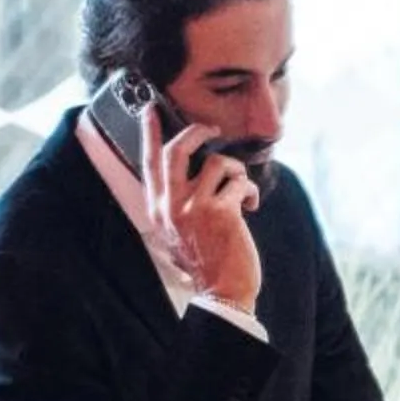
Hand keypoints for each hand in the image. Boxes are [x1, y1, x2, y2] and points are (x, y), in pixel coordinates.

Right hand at [142, 107, 262, 315]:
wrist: (222, 292)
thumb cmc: (205, 262)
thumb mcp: (176, 233)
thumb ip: (175, 204)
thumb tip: (193, 172)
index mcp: (156, 210)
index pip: (149, 163)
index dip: (150, 133)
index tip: (150, 109)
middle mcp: (169, 206)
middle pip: (175, 150)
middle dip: (195, 132)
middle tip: (210, 128)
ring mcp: (193, 208)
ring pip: (215, 162)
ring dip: (235, 170)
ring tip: (239, 188)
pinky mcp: (220, 212)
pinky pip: (238, 182)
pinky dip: (249, 190)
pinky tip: (250, 206)